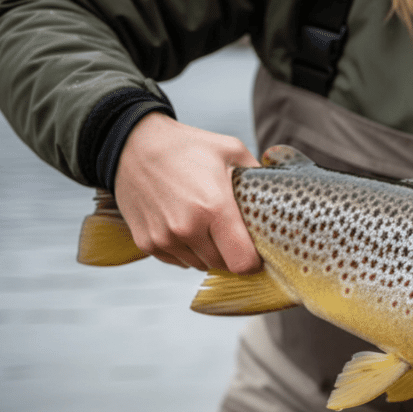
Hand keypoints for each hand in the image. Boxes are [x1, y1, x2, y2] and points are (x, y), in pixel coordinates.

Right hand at [113, 112, 261, 272]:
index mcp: (213, 208)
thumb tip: (280, 194)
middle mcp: (187, 228)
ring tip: (207, 224)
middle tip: (233, 232)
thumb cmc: (186, 146)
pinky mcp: (147, 243)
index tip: (257, 250)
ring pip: (200, 265)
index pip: (243, 262)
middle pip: (223, 266)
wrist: (132, 143)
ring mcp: (164, 238)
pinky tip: (186, 225)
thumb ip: (258, 175)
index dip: (255, 261)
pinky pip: (178, 260)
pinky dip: (187, 250)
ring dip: (209, 252)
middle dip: (232, 253)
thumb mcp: (231, 150)